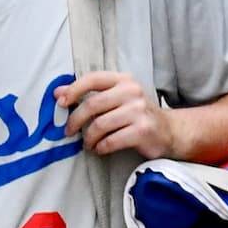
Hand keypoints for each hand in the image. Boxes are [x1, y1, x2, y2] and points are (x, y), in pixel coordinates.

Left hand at [55, 73, 176, 160]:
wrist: (170, 132)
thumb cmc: (138, 115)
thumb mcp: (117, 98)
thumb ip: (90, 94)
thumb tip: (58, 93)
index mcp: (124, 80)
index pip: (93, 79)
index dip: (73, 90)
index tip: (61, 103)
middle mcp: (133, 92)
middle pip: (92, 105)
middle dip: (75, 120)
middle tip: (69, 131)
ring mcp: (139, 111)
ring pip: (100, 125)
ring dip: (88, 138)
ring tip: (87, 143)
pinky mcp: (142, 131)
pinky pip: (111, 141)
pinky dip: (101, 147)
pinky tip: (100, 149)